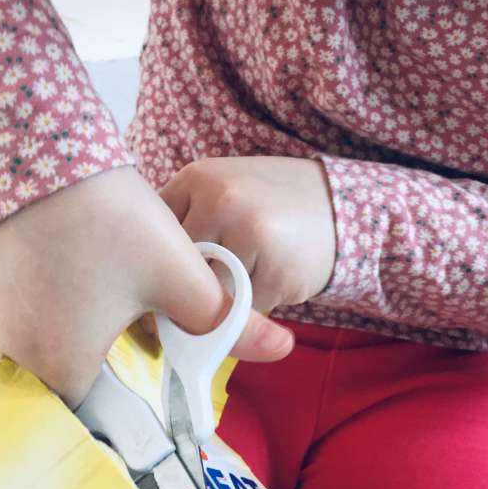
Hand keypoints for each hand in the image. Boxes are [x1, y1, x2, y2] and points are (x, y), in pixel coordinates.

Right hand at [0, 167, 294, 407]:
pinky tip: (85, 285)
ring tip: (116, 304)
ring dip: (89, 342)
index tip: (165, 374)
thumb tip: (282, 350)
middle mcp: (18, 356)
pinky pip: (32, 327)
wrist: (41, 151)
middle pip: (81, 385)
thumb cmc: (111, 219)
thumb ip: (230, 321)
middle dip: (118, 369)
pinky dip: (61, 319)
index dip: (143, 399)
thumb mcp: (179, 273)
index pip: (107, 414)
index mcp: (62, 365)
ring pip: (55, 355)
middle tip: (147, 333)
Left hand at [159, 157, 335, 313]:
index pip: (156, 235)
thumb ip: (187, 216)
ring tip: (251, 269)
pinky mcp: (276, 272)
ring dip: (225, 296)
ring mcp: (250, 235)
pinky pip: (245, 310)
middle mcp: (220, 201)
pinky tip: (275, 275)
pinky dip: (257, 303)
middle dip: (190, 285)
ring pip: (210, 293)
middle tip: (208, 284)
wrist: (346, 208)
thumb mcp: (226, 188)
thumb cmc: (274, 204)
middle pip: (179, 268)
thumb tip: (141, 270)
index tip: (166, 279)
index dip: (161, 262)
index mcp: (199, 178)